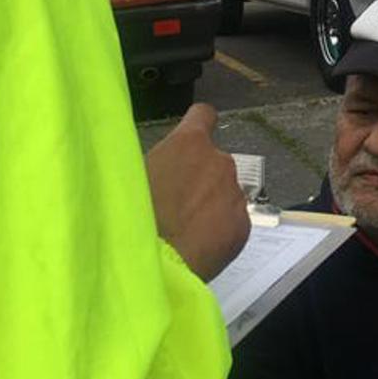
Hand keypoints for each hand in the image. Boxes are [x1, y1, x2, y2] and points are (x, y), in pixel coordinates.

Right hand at [146, 104, 250, 280]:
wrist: (157, 263)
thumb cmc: (134, 215)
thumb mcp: (135, 174)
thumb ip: (160, 162)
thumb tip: (163, 165)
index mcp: (189, 143)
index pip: (204, 115)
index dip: (198, 125)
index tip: (194, 138)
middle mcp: (219, 162)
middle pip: (214, 162)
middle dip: (201, 177)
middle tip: (177, 202)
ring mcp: (235, 194)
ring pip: (225, 193)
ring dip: (211, 204)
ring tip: (186, 229)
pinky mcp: (243, 225)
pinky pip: (232, 220)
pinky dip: (220, 229)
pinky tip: (199, 244)